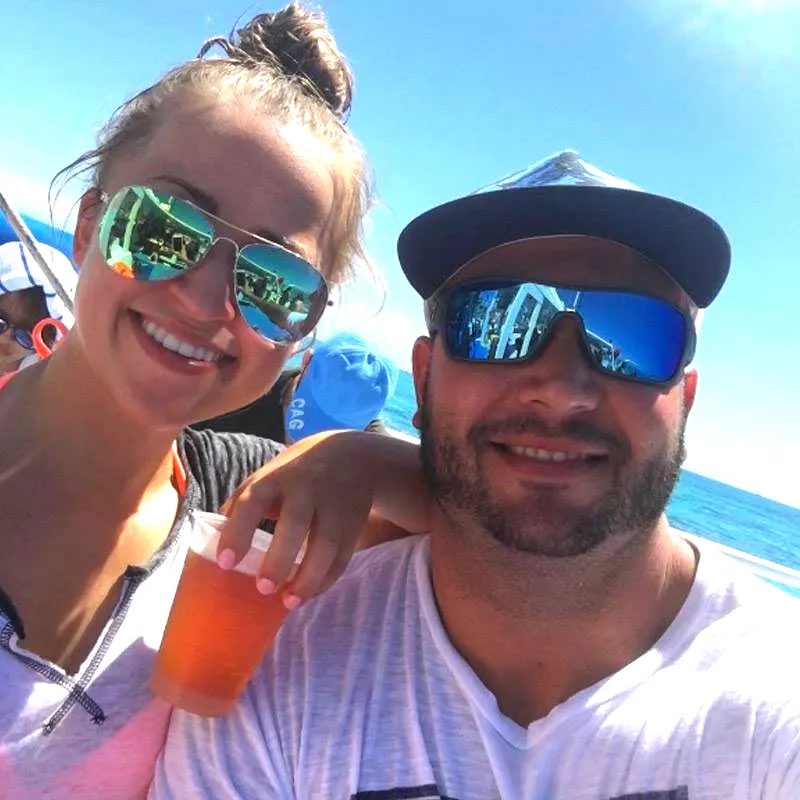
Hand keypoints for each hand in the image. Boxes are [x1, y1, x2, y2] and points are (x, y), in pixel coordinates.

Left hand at [217, 430, 428, 608]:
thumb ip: (241, 507)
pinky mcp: (353, 523)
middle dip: (279, 558)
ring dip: (308, 576)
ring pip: (325, 543)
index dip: (238, 531)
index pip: (253, 502)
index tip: (225, 563)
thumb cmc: (295, 474)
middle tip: (263, 588)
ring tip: (289, 602)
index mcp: (275, 478)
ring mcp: (333, 506)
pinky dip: (326, 579)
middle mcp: (305, 489)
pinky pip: (343, 556)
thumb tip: (209, 543)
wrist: (353, 456)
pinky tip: (308, 594)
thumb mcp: (266, 477)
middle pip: (295, 523)